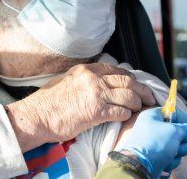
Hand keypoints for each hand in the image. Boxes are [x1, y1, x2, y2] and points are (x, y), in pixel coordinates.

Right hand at [6, 63, 155, 151]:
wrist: (37, 116)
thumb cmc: (48, 102)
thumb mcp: (67, 81)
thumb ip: (85, 79)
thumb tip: (100, 82)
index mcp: (86, 69)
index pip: (116, 70)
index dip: (130, 78)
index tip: (136, 84)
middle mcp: (93, 78)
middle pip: (127, 80)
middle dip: (142, 89)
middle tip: (148, 97)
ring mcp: (95, 94)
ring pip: (128, 95)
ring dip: (137, 103)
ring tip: (139, 108)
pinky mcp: (96, 111)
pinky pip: (121, 111)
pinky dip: (126, 114)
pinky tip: (125, 117)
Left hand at [115, 107, 186, 177]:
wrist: (140, 166)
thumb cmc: (154, 144)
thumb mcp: (174, 132)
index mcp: (153, 116)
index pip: (175, 114)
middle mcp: (153, 128)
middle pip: (178, 132)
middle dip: (181, 141)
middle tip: (178, 144)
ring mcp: (155, 144)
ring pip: (176, 146)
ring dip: (177, 152)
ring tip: (169, 155)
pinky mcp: (157, 157)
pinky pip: (171, 156)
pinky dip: (171, 161)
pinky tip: (164, 162)